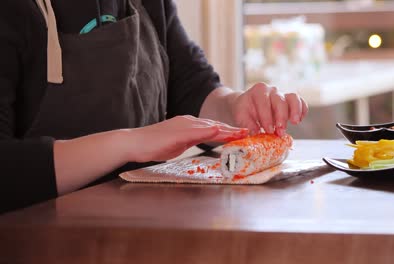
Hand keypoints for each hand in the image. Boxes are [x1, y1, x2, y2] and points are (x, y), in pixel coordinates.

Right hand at [127, 115, 247, 161]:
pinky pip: (196, 131)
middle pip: (215, 125)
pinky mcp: (177, 132)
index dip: (228, 131)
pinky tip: (219, 131)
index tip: (242, 135)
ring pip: (210, 127)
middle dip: (233, 130)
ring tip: (241, 133)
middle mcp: (189, 122)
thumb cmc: (153, 145)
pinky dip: (209, 131)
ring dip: (227, 130)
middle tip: (249, 133)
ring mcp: (183, 126)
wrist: (134, 143)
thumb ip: (190, 141)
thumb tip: (201, 143)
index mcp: (189, 124)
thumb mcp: (177, 144)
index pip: (213, 127)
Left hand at [231, 83, 307, 135]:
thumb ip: (248, 125)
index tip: (269, 130)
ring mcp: (282, 95)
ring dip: (295, 111)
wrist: (246, 106)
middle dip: (281, 117)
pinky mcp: (290, 102)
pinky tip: (300, 120)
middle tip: (280, 131)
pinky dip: (302, 110)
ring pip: (293, 98)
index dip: (267, 117)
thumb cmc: (244, 111)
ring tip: (295, 122)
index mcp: (258, 91)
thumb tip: (255, 133)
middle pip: (280, 100)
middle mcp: (271, 90)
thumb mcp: (241, 117)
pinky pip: (301, 102)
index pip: (264, 102)